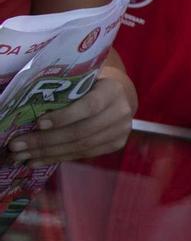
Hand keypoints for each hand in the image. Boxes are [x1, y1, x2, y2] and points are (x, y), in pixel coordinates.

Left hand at [7, 66, 135, 163]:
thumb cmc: (92, 84)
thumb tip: (30, 111)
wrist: (120, 94)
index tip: (38, 123)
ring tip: (26, 156)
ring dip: (50, 153)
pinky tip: (41, 159)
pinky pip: (85, 154)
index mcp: (112, 90)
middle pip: (82, 131)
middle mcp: (121, 111)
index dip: (64, 116)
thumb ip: (66, 92)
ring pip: (82, 146)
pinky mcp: (116, 144)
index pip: (90, 106)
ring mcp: (122, 130)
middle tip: (19, 145)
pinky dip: (61, 157)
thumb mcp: (84, 81)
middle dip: (47, 140)